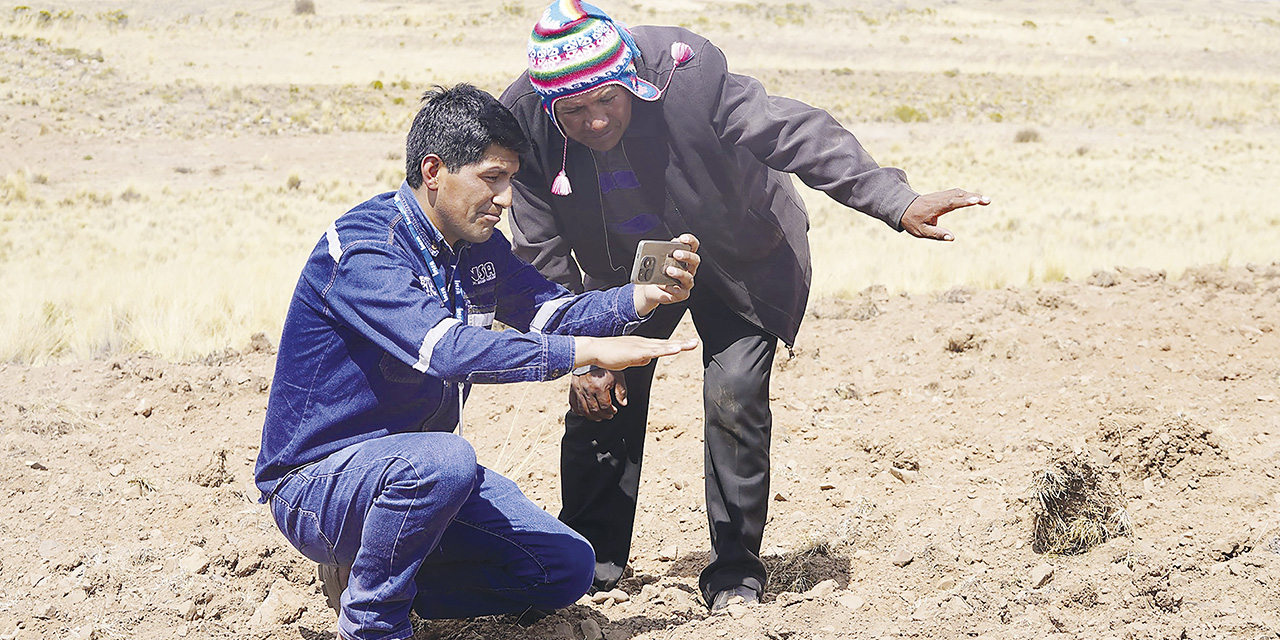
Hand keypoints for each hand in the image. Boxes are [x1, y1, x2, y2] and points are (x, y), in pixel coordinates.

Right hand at [569, 369, 627, 420]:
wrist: (591, 357)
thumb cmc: (605, 367)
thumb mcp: (617, 376)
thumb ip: (621, 391)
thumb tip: (623, 403)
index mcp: (598, 387)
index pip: (605, 406)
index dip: (611, 411)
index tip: (614, 411)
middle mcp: (587, 389)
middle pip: (594, 410)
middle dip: (603, 415)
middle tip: (608, 415)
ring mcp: (578, 390)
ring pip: (583, 410)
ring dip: (591, 416)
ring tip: (598, 417)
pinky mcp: (572, 389)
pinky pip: (574, 404)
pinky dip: (579, 411)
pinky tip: (585, 412)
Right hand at [573, 335, 698, 370]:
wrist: (595, 349)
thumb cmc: (609, 355)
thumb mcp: (628, 359)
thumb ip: (638, 359)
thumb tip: (647, 360)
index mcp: (642, 344)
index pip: (662, 345)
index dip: (675, 345)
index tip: (688, 344)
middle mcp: (644, 343)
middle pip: (666, 343)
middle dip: (682, 343)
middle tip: (696, 342)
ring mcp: (640, 346)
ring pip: (662, 346)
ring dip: (677, 345)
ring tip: (691, 344)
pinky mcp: (636, 351)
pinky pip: (653, 351)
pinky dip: (665, 350)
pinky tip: (675, 350)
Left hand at [634, 233, 700, 315]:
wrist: (650, 289)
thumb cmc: (656, 271)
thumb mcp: (656, 259)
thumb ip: (658, 253)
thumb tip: (655, 250)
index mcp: (685, 257)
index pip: (693, 246)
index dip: (690, 241)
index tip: (682, 239)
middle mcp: (689, 269)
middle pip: (695, 260)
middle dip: (686, 256)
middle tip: (675, 253)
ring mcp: (687, 282)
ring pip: (688, 278)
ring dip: (679, 273)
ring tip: (668, 270)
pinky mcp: (682, 294)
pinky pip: (679, 292)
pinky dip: (670, 288)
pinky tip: (662, 285)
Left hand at [900, 189, 990, 240]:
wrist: (904, 207)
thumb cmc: (913, 221)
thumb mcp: (921, 232)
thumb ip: (936, 234)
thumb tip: (952, 238)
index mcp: (935, 208)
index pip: (951, 202)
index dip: (964, 201)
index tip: (975, 200)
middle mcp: (940, 199)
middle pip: (958, 195)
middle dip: (974, 197)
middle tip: (988, 201)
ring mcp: (942, 195)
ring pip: (959, 192)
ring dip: (973, 195)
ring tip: (986, 201)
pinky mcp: (944, 195)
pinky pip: (957, 192)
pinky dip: (967, 194)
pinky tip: (976, 198)